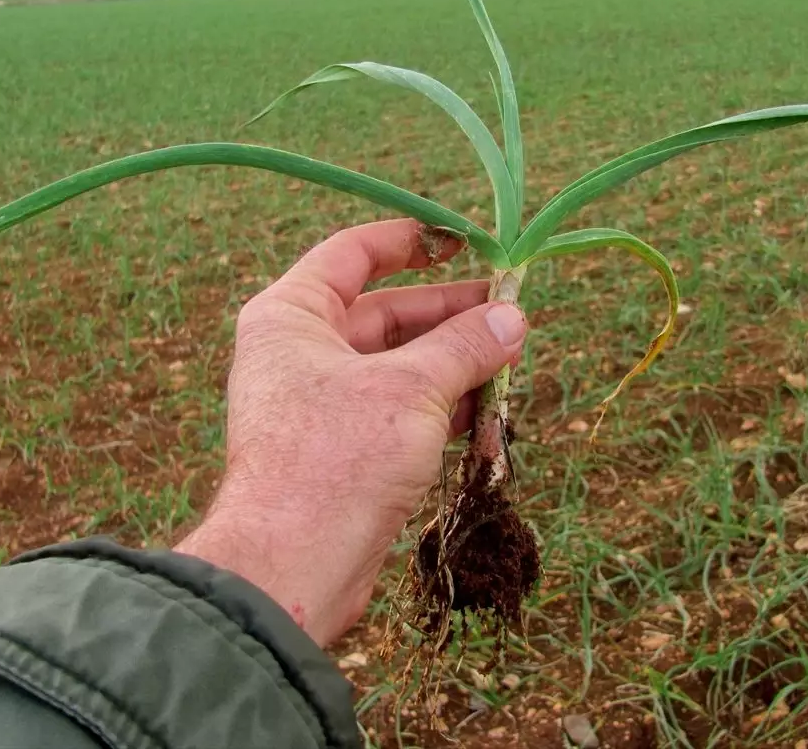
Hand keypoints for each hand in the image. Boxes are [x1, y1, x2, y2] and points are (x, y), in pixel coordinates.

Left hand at [175, 219, 527, 645]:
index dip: (411, 241)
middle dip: (453, 316)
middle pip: (388, 314)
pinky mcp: (346, 451)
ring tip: (512, 363)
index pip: (353, 254)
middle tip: (513, 315)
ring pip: (401, 367)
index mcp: (293, 315)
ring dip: (456, 366)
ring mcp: (324, 405)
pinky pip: (402, 412)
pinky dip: (444, 409)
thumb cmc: (338, 458)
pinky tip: (488, 414)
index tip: (465, 241)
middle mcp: (302, 352)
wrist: (293, 567)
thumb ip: (465, 346)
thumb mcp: (412, 389)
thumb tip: (514, 317)